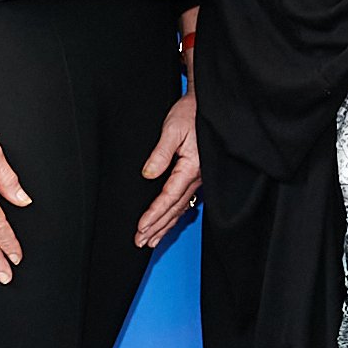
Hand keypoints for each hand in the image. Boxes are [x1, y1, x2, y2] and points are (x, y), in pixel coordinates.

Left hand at [135, 90, 199, 247]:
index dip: (154, 214)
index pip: (169, 197)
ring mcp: (199, 178)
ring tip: (151, 241)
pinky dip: (175, 216)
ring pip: (181, 208)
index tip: (141, 227)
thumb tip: (148, 174)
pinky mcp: (197, 176)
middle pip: (175, 208)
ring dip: (166, 226)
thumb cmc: (191, 114)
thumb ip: (161, 153)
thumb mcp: (172, 129)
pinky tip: (168, 224)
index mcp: (191, 167)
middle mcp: (197, 177)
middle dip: (157, 227)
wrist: (207, 105)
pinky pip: (186, 201)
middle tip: (141, 241)